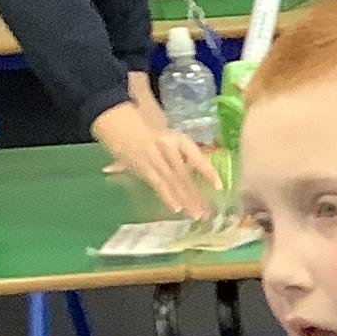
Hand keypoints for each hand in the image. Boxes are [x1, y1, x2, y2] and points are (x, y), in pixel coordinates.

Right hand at [95, 97, 217, 220]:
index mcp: (176, 138)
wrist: (118, 121)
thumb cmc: (145, 131)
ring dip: (185, 199)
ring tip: (196, 214)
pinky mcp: (142, 166)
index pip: (196, 155)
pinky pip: (158, 184)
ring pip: (173, 181)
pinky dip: (168, 196)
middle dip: (196, 194)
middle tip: (207, 211)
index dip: (207, 171)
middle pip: (185, 174)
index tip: (219, 186)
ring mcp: (155, 157)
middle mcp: (168, 146)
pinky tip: (177, 208)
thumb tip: (197, 174)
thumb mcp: (167, 139)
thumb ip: (180, 155)